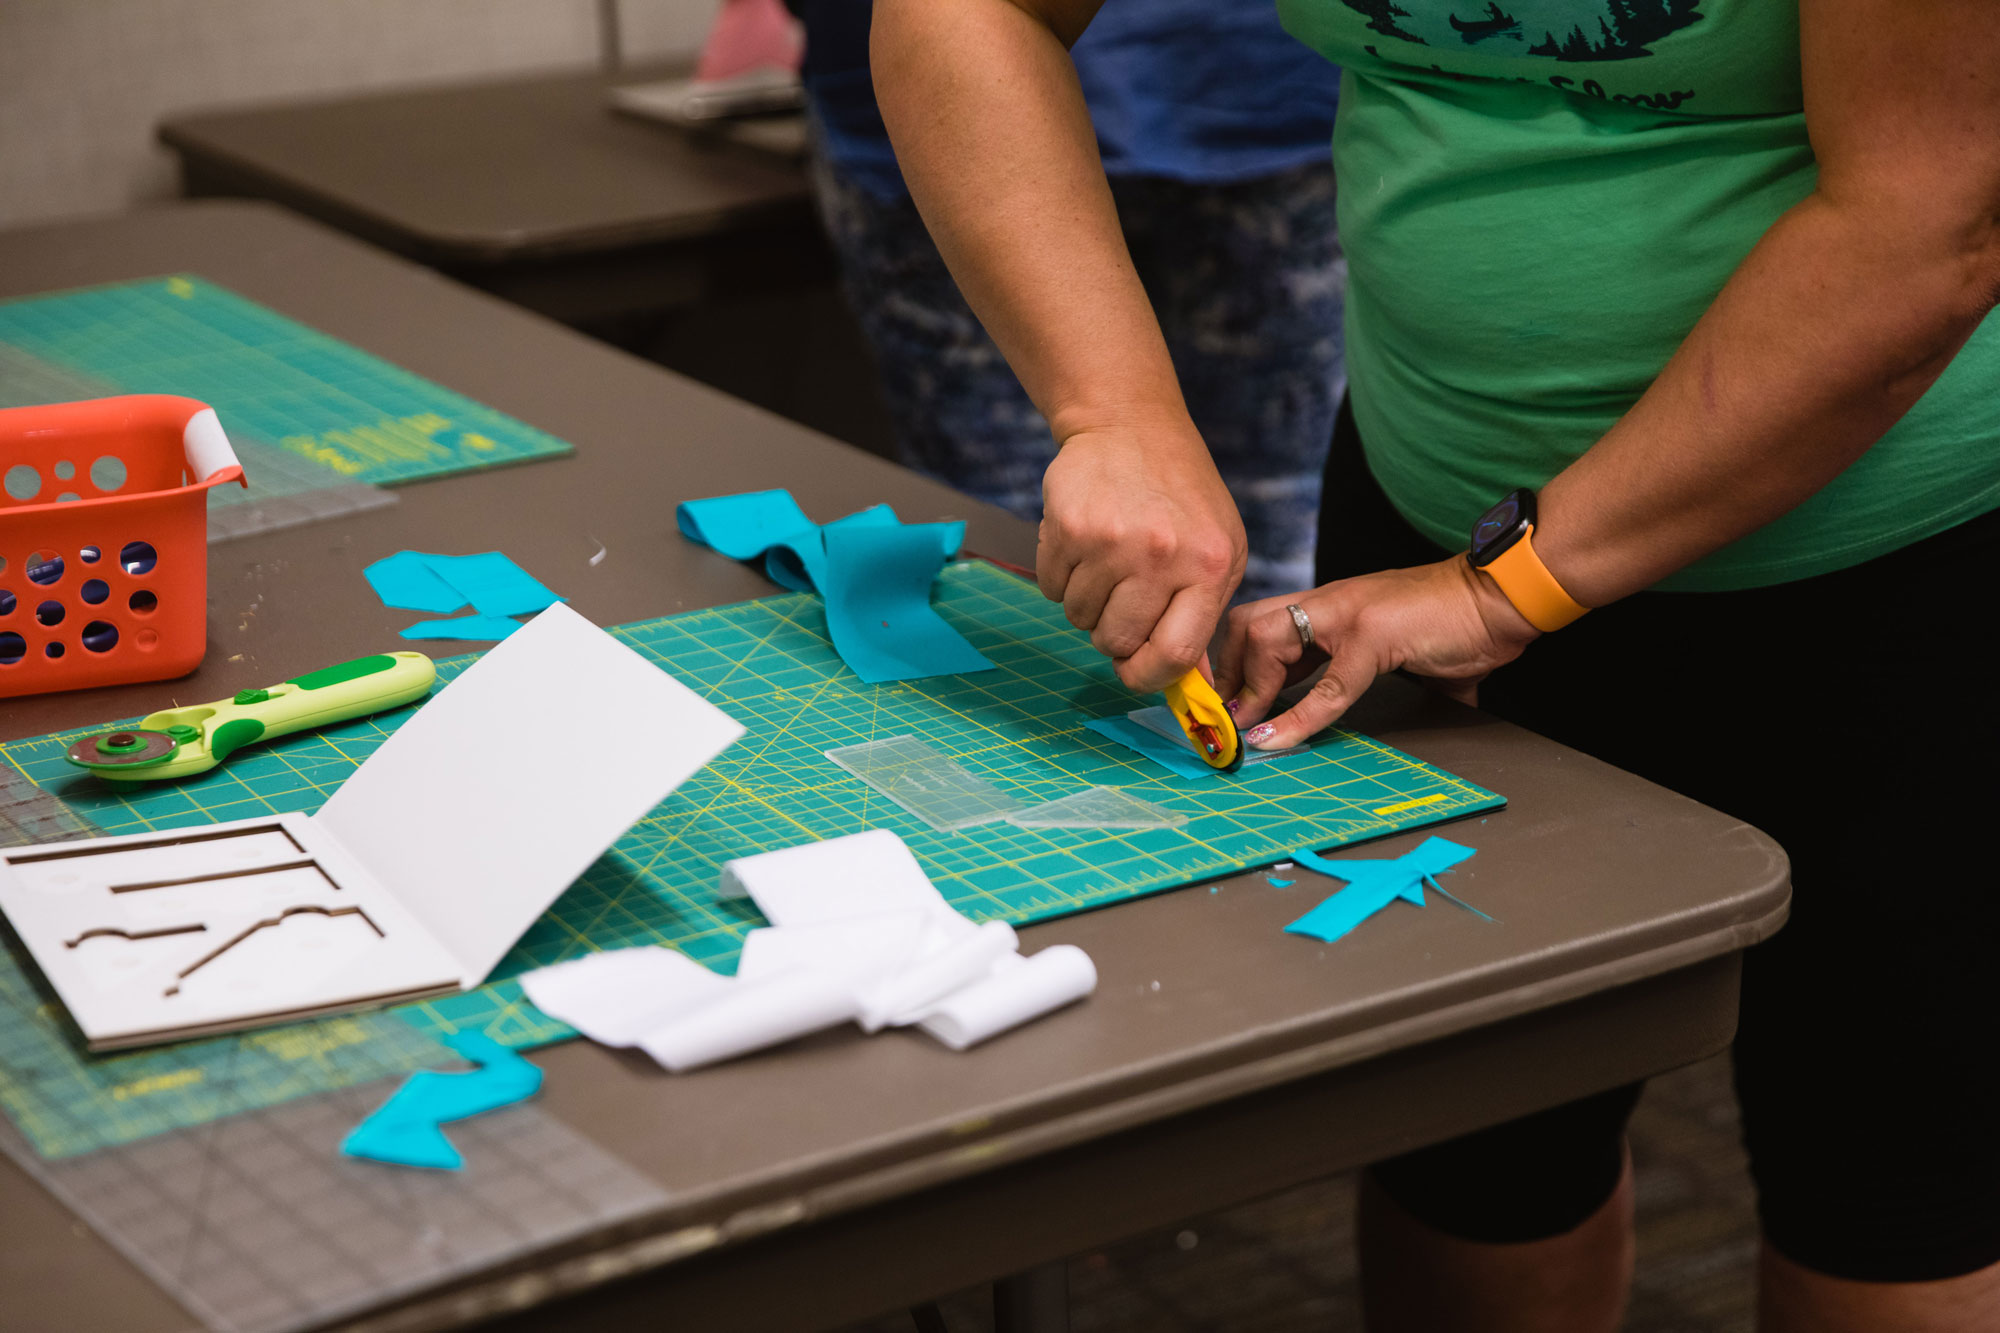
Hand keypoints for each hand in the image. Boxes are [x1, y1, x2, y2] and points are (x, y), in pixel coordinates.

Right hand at [1038, 418, 1246, 691]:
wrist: (1131, 427)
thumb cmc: (1181, 498)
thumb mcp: (1219, 551)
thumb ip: (1204, 616)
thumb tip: (1191, 684)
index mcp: (1210, 567)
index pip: (1174, 653)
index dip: (1147, 676)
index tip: (1134, 672)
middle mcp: (1162, 556)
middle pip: (1116, 641)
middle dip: (1111, 634)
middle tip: (1120, 601)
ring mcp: (1111, 541)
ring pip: (1077, 618)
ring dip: (1086, 602)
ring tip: (1107, 561)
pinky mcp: (1067, 528)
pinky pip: (1050, 588)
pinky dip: (1061, 577)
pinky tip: (1083, 544)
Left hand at [1213, 557, 1540, 748]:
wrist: (1502, 598)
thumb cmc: (1458, 621)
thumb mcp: (1398, 648)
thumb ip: (1376, 676)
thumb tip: (1375, 715)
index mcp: (1331, 604)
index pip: (1261, 621)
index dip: (1235, 662)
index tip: (1230, 703)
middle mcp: (1330, 602)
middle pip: (1248, 622)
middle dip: (1226, 671)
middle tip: (1227, 716)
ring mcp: (1348, 616)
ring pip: (1269, 643)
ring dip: (1250, 691)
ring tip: (1246, 728)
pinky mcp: (1373, 638)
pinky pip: (1325, 686)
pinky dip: (1298, 718)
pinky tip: (1280, 738)